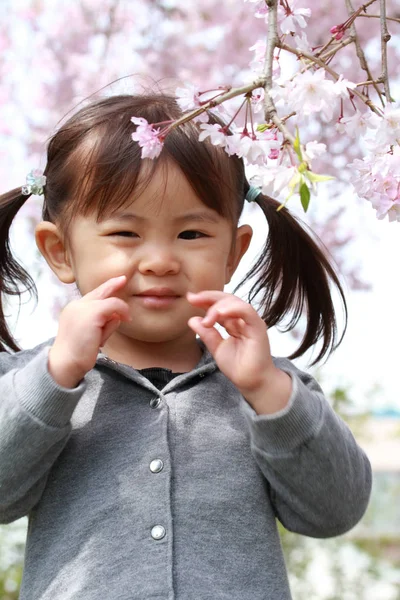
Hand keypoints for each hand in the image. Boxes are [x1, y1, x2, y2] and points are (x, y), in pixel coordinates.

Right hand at [48, 276, 130, 387]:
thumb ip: (103, 323)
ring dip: (118, 312)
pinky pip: (114, 305)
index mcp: (74, 310)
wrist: (66, 363)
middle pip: (99, 291)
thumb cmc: (79, 353)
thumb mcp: (92, 335)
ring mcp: (83, 307)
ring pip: (110, 301)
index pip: (92, 295)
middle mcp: (76, 305)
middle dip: (112, 284)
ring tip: (115, 328)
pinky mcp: (92, 313)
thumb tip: (117, 316)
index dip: (105, 288)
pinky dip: (122, 311)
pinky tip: (126, 319)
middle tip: (123, 279)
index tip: (116, 282)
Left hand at [187, 290, 291, 413]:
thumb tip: (192, 319)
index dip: (205, 300)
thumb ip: (206, 334)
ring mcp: (251, 322)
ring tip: (208, 319)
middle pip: (226, 299)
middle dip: (209, 297)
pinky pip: (247, 312)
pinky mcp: (258, 327)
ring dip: (218, 306)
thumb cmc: (238, 366)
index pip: (220, 305)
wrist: (251, 382)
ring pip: (236, 303)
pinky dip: (234, 309)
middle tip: (193, 299)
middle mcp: (242, 319)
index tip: (190, 298)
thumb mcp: (216, 348)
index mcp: (233, 322)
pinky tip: (220, 313)